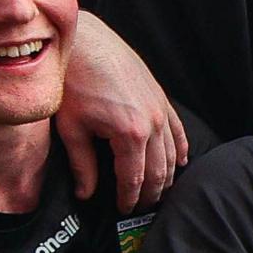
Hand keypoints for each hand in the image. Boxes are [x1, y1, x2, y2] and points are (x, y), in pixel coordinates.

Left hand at [55, 18, 187, 207]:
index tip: (124, 210)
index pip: (134, 179)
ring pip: (172, 152)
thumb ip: (83, 164)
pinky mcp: (160, 95)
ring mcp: (160, 108)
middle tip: (144, 208)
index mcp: (129, 134)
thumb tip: (86, 194)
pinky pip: (177, 128)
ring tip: (159, 190)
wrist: (84, 42)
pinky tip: (181, 160)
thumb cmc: (72, 82)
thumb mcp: (72, 128)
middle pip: (159, 170)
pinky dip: (180, 147)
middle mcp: (152, 123)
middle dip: (152, 192)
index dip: (130, 199)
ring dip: (167, 174)